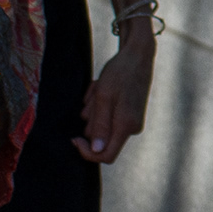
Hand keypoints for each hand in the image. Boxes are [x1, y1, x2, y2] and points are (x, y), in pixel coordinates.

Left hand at [74, 35, 154, 163]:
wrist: (138, 55)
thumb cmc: (120, 72)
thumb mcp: (104, 96)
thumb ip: (100, 125)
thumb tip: (97, 151)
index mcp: (127, 126)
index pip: (106, 156)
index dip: (87, 152)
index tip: (74, 139)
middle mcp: (132, 127)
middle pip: (101, 138)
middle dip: (91, 120)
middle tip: (92, 98)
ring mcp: (131, 121)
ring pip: (102, 125)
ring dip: (94, 109)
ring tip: (98, 89)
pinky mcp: (129, 113)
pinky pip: (107, 116)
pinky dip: (100, 104)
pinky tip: (102, 88)